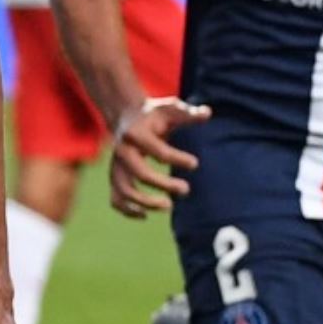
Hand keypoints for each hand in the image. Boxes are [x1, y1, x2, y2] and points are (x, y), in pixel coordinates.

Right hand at [109, 97, 210, 217]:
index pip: (158, 150)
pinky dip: (127, 210)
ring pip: (125, 191)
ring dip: (146, 203)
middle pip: (140, 174)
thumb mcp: (170, 108)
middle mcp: (122, 151)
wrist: (126, 116)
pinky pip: (116, 199)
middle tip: (186, 189)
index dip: (177, 158)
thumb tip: (208, 113)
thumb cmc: (154, 114)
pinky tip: (145, 215)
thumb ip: (188, 113)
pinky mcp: (114, 177)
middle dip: (163, 184)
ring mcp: (115, 166)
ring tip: (169, 206)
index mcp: (136, 133)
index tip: (195, 163)